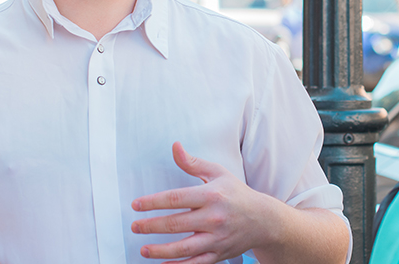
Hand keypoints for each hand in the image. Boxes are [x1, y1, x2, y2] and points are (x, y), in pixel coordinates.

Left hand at [130, 142, 280, 262]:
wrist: (263, 220)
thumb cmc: (236, 193)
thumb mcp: (217, 173)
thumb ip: (193, 163)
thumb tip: (174, 146)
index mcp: (211, 196)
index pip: (176, 199)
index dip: (153, 202)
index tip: (136, 205)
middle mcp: (214, 218)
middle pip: (176, 224)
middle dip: (151, 226)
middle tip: (135, 227)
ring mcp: (216, 238)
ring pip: (184, 248)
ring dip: (160, 251)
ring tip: (143, 250)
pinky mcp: (219, 254)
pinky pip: (196, 263)